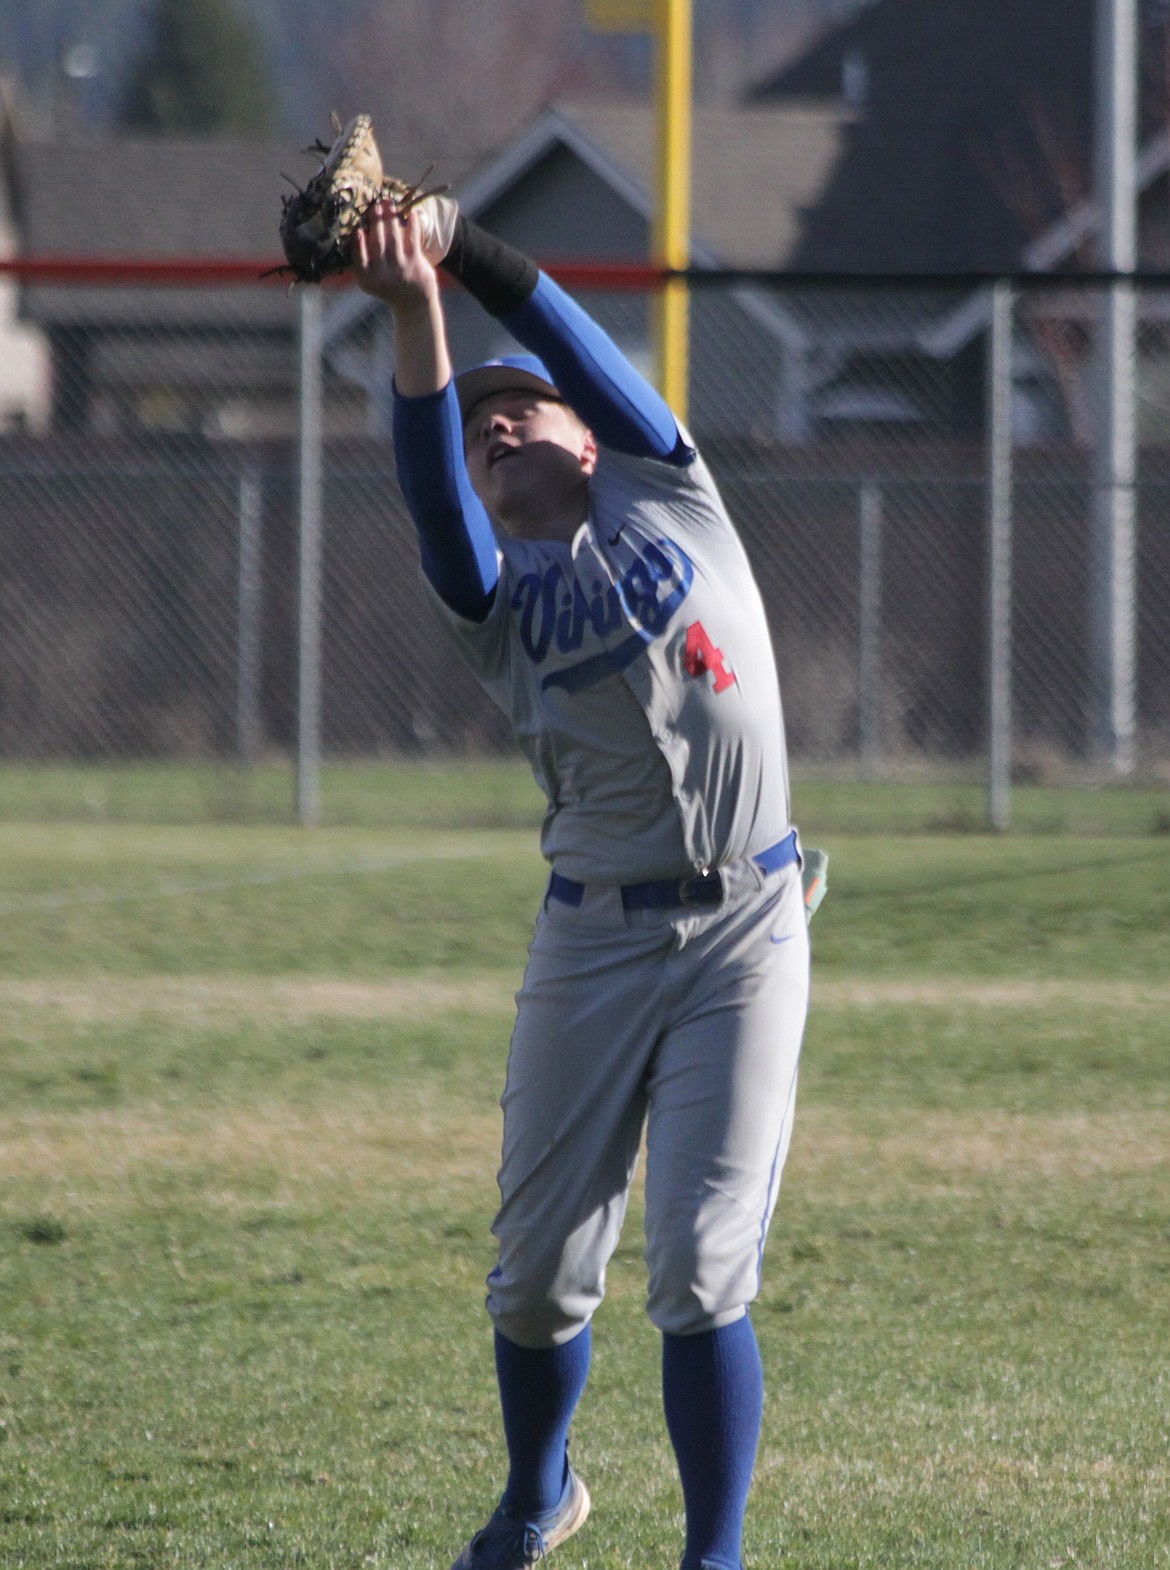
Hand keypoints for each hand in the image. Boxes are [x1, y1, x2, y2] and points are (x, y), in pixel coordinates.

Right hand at [352, 197, 439, 311]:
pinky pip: (412, 239)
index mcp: (367, 280)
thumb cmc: (388, 286)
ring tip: (388, 202)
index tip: (357, 230)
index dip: (357, 244)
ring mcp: (400, 269)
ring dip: (390, 217)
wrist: (413, 303)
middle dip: (375, 221)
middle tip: (374, 204)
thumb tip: (355, 232)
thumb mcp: (370, 280)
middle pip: (377, 243)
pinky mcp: (416, 264)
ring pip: (393, 238)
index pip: (359, 259)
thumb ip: (362, 261)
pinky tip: (410, 212)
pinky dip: (411, 224)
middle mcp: (383, 275)